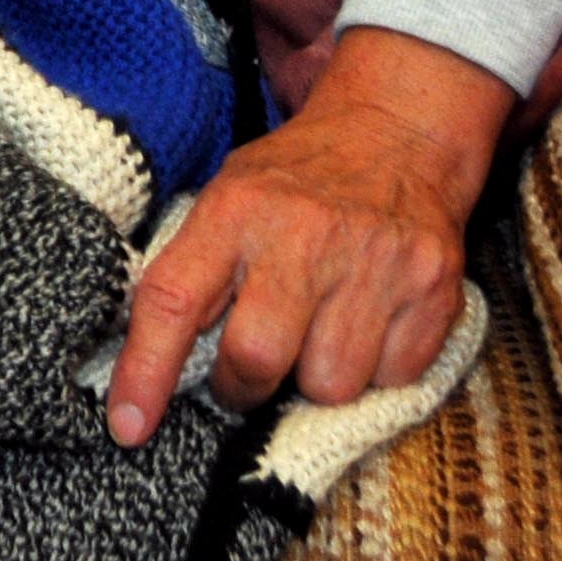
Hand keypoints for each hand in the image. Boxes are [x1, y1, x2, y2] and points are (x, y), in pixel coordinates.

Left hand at [104, 26, 509, 442]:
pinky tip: (367, 325)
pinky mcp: (434, 289)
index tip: (127, 426)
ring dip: (314, 381)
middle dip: (242, 387)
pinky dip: (375, 372)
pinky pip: (393, 381)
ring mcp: (375, 262)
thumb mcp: (226, 197)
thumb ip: (192, 269)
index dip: (145, 371)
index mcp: (235, 210)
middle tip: (245, 374)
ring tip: (315, 333)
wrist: (396, 134)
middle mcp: (303, 235)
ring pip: (330, 386)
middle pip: (256, 358)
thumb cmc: (294, 182)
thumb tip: (143, 364)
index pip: (172, 299)